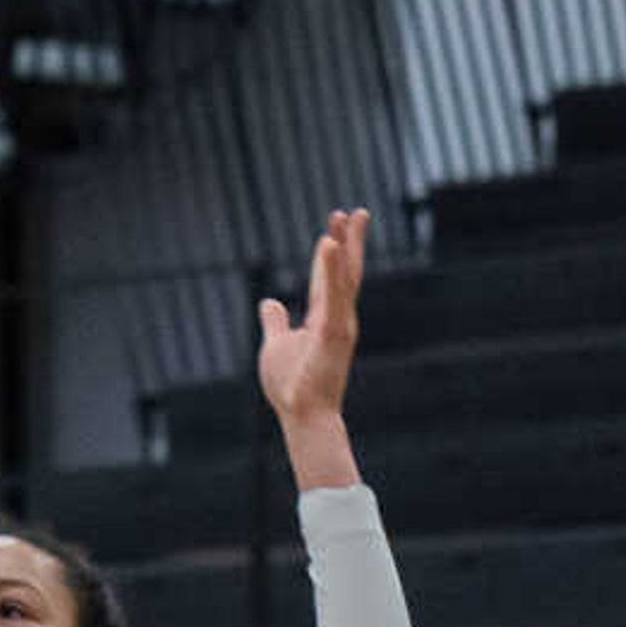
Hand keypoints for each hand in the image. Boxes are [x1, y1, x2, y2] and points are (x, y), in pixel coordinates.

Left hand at [255, 208, 369, 435]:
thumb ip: (275, 322)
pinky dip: (331, 268)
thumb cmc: (291, 386)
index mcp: (324, 319)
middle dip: (349, 240)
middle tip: (356, 211)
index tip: (334, 227)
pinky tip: (329, 244)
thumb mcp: (276, 345)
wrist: (302, 414)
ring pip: (343, 277)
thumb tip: (269, 301)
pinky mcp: (335, 332)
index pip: (328, 278)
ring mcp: (339, 324)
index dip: (331, 252)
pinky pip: (334, 294)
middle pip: (345, 271)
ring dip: (344, 245)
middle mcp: (337, 318)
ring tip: (344, 217)